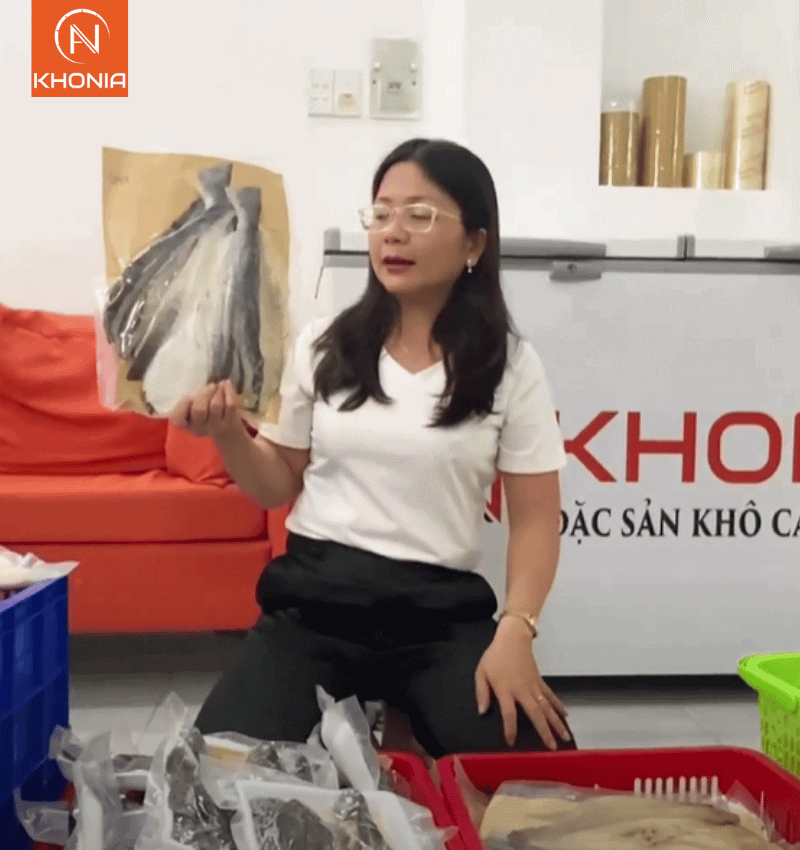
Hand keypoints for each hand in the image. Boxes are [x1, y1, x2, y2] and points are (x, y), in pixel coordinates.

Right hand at [168, 380, 245, 442]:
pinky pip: (230, 405)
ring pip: (215, 405)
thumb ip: (190, 400)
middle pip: (199, 410)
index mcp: (186, 423)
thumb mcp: (193, 408)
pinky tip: (227, 384)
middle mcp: (199, 428)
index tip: (188, 396)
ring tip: (220, 385)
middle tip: (211, 386)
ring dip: (218, 391)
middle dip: (204, 394)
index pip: (177, 418)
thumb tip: (196, 385)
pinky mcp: (230, 423)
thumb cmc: (205, 414)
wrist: (227, 430)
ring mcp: (216, 427)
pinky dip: (229, 392)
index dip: (182, 404)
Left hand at [474, 616, 570, 748]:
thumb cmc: (495, 656)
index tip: (511, 742)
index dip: (510, 728)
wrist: (512, 638)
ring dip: (557, 722)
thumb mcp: (481, 672)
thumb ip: (481, 692)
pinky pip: (550, 695)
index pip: (509, 713)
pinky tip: (565, 716)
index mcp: (506, 689)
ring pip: (547, 707)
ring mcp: (533, 685)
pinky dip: (558, 706)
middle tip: (552, 747)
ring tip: (565, 737)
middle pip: (535, 713)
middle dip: (544, 731)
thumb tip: (482, 711)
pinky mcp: (539, 681)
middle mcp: (522, 689)